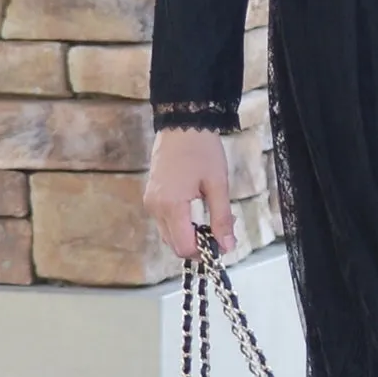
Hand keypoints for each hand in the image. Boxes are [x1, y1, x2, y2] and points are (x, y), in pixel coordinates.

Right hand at [144, 127, 237, 260]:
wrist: (182, 124)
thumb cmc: (202, 150)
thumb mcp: (218, 184)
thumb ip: (221, 218)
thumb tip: (227, 247)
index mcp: (171, 206)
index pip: (184, 247)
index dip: (204, 252)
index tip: (222, 245)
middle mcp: (155, 208)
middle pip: (174, 245)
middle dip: (197, 246)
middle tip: (220, 233)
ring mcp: (150, 202)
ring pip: (168, 235)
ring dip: (188, 237)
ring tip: (211, 222)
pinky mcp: (151, 197)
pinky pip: (164, 222)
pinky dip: (180, 226)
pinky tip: (197, 214)